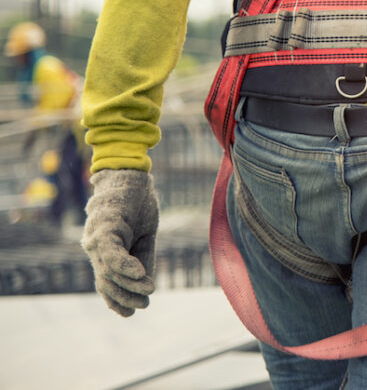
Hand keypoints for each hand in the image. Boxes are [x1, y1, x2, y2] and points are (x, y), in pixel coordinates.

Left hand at [81, 169, 159, 316]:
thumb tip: (146, 284)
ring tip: (149, 291)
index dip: (116, 300)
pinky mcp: (106, 225)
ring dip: (128, 284)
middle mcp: (95, 247)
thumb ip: (143, 258)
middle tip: (144, 304)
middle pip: (106, 281)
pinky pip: (112, 251)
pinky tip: (139, 274)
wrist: (131, 175)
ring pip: (109, 270)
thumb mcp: (144, 237)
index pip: (105, 283)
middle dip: (124, 297)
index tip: (131, 312)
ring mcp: (98, 236)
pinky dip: (124, 265)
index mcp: (104, 251)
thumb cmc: (137, 204)